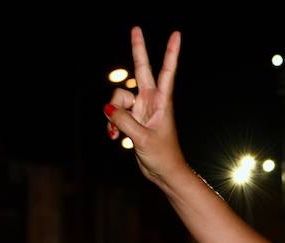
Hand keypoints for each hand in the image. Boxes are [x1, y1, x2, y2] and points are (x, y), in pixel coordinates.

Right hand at [104, 28, 185, 184]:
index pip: (167, 72)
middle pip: (141, 69)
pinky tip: (113, 136)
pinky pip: (114, 112)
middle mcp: (151, 100)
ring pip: (118, 98)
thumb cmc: (162, 156)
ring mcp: (140, 108)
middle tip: (136, 27)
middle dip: (138, 49)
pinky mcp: (132, 118)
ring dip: (112, 113)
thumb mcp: (142, 139)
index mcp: (162, 102)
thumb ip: (124, 121)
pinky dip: (110, 123)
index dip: (171, 53)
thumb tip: (108, 108)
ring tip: (116, 132)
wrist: (164, 173)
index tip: (176, 35)